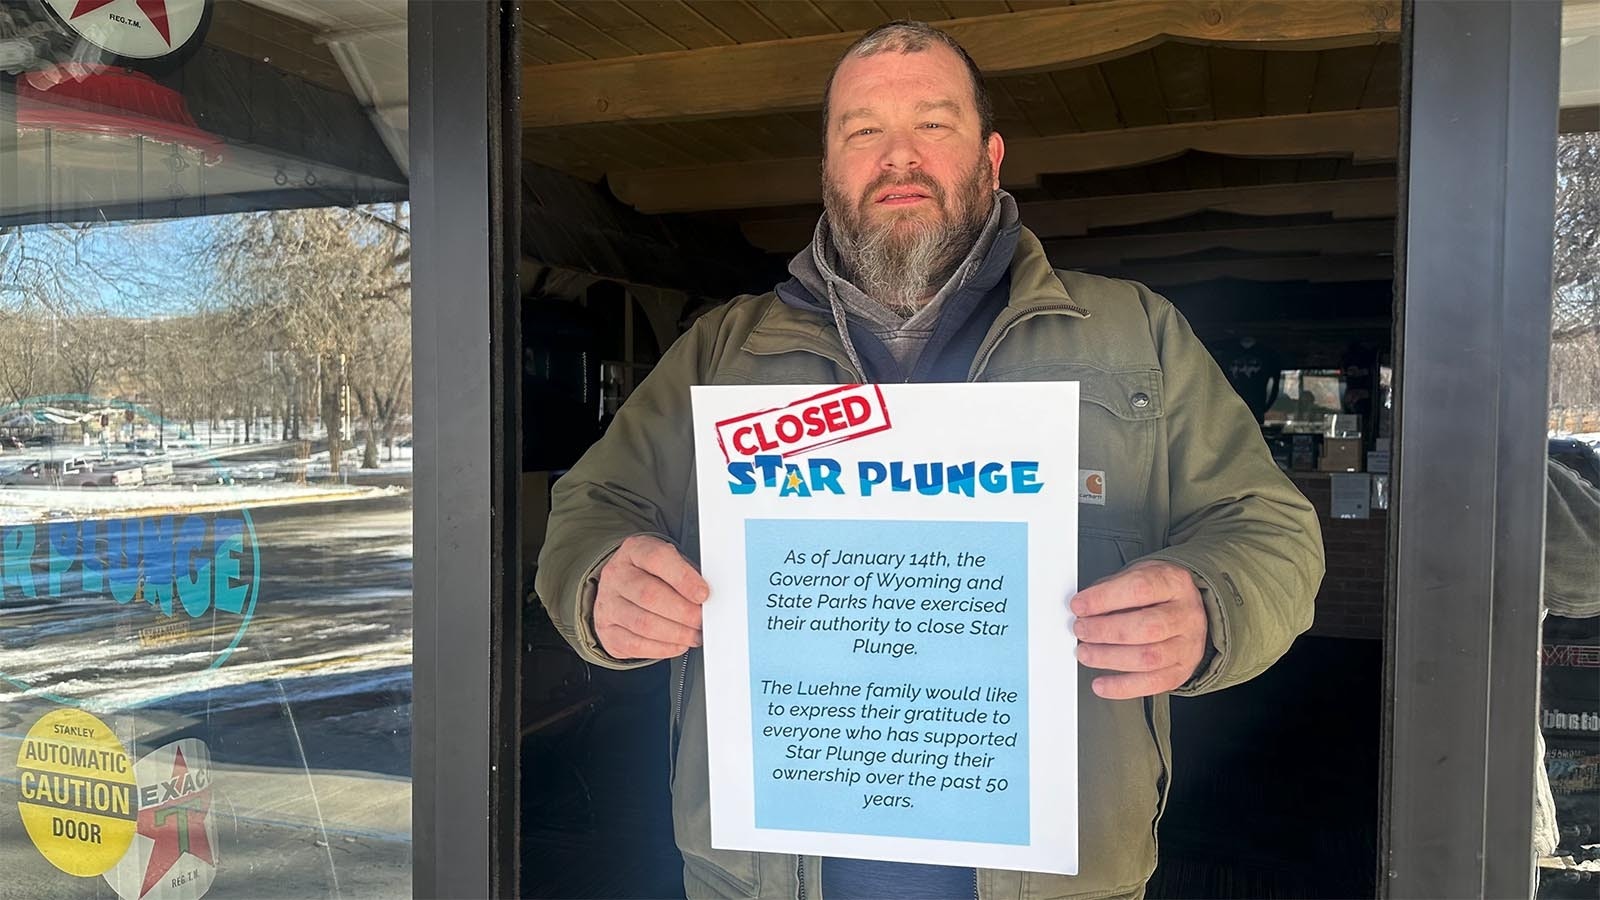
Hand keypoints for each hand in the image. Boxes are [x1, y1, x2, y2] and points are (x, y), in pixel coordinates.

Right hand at [593, 535, 709, 659]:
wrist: (622, 587)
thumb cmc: (653, 574)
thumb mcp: (671, 562)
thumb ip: (689, 574)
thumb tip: (709, 596)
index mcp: (635, 551)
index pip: (657, 559)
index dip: (683, 578)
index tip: (703, 594)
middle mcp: (616, 576)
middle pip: (649, 595)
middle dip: (683, 612)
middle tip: (701, 620)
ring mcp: (608, 604)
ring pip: (643, 623)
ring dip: (676, 633)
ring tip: (693, 634)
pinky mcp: (607, 631)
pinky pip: (635, 645)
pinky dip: (663, 648)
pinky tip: (677, 644)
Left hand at [1070, 561, 1208, 699]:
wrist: (1188, 612)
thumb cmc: (1158, 595)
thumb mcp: (1137, 576)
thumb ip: (1110, 590)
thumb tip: (1081, 608)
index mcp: (1174, 583)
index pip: (1140, 588)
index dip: (1104, 599)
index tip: (1079, 606)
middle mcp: (1186, 614)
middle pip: (1146, 627)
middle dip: (1105, 630)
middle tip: (1081, 630)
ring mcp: (1188, 645)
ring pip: (1148, 658)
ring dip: (1109, 658)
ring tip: (1086, 653)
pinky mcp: (1182, 670)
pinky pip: (1152, 684)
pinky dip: (1121, 687)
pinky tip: (1101, 683)